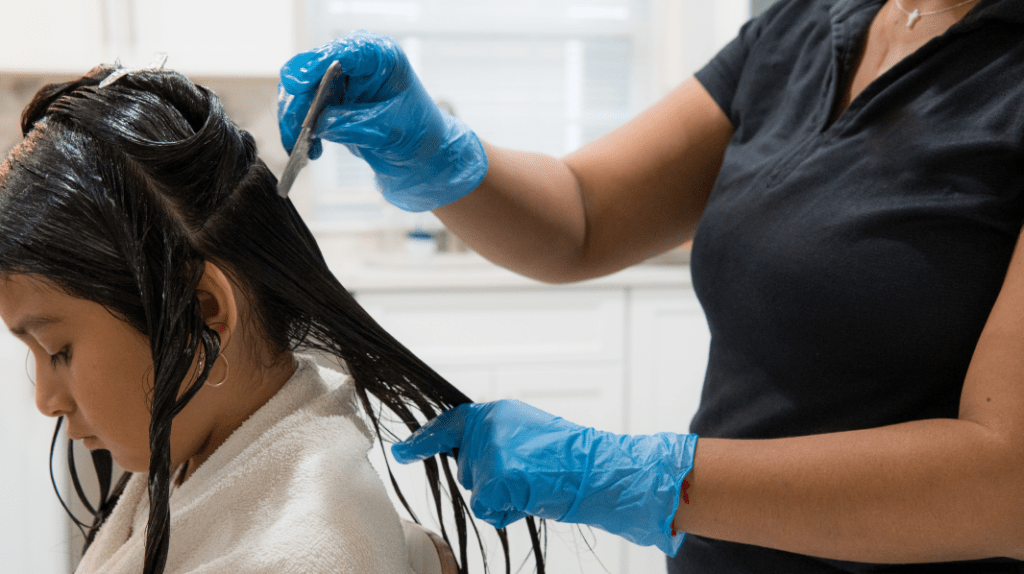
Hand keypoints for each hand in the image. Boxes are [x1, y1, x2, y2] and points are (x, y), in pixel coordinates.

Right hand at [277, 30, 486, 211]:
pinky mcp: (329, 103)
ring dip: (295, 122)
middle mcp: (355, 63)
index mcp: (379, 56)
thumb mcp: (389, 129)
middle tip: (297, 134)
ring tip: (302, 149)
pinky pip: (303, 112)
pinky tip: (310, 151)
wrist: (421, 153)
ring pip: (300, 93)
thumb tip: (318, 123)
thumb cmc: (417, 133)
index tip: (296, 84)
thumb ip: (353, 124)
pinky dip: (299, 131)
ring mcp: (339, 82)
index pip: (342, 52)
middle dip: (298, 104)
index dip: (314, 65)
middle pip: (311, 72)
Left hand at [391, 399, 696, 555]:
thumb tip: (467, 454)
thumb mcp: (528, 433)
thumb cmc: (568, 456)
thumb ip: (495, 438)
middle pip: (465, 467)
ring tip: (533, 483)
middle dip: (487, 479)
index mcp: (496, 412)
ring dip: (500, 496)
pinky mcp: (497, 477)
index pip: (450, 423)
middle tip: (526, 474)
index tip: (400, 452)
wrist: (595, 469)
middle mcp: (489, 426)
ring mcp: (491, 452)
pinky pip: (487, 507)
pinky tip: (530, 497)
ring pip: (475, 488)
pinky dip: (506, 511)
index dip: (424, 440)